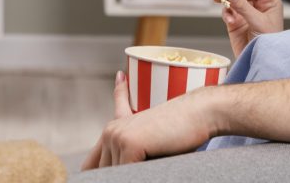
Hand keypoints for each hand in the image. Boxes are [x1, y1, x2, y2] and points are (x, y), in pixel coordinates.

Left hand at [82, 70, 219, 168]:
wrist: (199, 113)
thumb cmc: (179, 132)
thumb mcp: (148, 146)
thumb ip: (128, 157)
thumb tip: (119, 172)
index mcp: (111, 131)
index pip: (90, 166)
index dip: (99, 177)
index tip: (99, 178)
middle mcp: (110, 132)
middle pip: (104, 174)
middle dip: (119, 176)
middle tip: (145, 168)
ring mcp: (118, 137)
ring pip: (116, 175)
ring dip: (134, 176)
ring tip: (153, 165)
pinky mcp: (130, 144)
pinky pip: (128, 175)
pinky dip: (141, 177)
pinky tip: (155, 167)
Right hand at [215, 0, 283, 56]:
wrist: (261, 62)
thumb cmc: (269, 42)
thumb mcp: (258, 22)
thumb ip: (243, 6)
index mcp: (269, 0)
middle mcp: (257, 4)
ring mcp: (245, 11)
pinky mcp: (236, 21)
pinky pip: (227, 11)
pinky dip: (226, 13)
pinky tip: (229, 20)